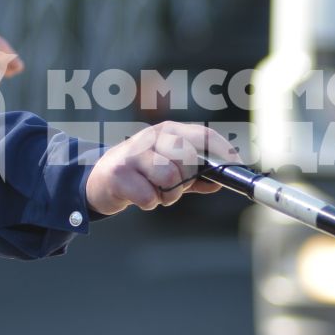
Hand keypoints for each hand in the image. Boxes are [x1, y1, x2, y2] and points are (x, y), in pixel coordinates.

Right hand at [85, 122, 239, 215]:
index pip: (203, 135)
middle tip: (172, 187)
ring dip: (168, 194)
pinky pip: (150, 196)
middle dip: (186, 180)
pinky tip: (140, 197)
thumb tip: (219, 183)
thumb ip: (194, 177)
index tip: (237, 165)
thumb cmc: (138, 173)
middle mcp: (152, 137)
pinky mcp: (119, 174)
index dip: (223, 150)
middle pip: (188, 158)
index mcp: (168, 131)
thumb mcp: (168, 169)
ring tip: (156, 193)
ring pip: (170, 177)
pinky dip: (149, 203)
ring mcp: (134, 154)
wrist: (97, 179)